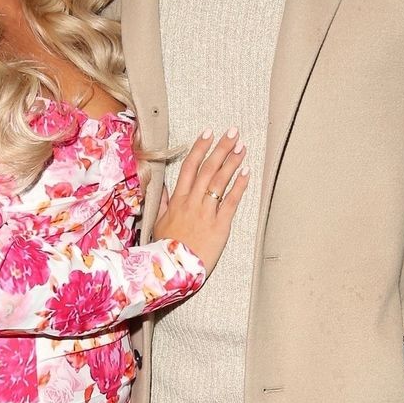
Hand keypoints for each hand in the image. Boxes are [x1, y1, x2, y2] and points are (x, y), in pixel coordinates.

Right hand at [152, 128, 249, 273]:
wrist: (173, 270)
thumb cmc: (165, 250)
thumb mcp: (157, 223)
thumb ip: (162, 203)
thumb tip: (161, 187)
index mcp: (177, 201)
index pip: (189, 167)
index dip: (199, 148)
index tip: (207, 133)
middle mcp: (192, 202)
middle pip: (207, 168)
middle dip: (220, 148)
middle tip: (232, 132)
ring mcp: (206, 213)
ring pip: (219, 181)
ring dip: (231, 161)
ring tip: (241, 146)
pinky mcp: (219, 225)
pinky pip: (230, 201)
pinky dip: (239, 185)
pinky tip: (246, 172)